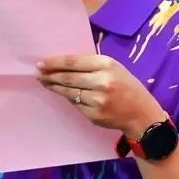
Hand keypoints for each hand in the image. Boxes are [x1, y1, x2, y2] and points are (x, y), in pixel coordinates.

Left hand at [37, 54, 165, 138]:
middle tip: (38, 74)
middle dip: (50, 75)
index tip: (41, 63)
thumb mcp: (114, 68)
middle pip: (67, 78)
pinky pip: (74, 104)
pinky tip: (62, 94)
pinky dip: (67, 98)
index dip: (54, 63)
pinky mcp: (94, 115)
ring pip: (68, 92)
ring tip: (45, 82)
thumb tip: (62, 65)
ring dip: (54, 87)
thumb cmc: (126, 85)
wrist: (141, 113)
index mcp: (107, 65)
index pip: (73, 62)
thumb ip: (91, 65)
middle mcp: (102, 82)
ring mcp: (97, 100)